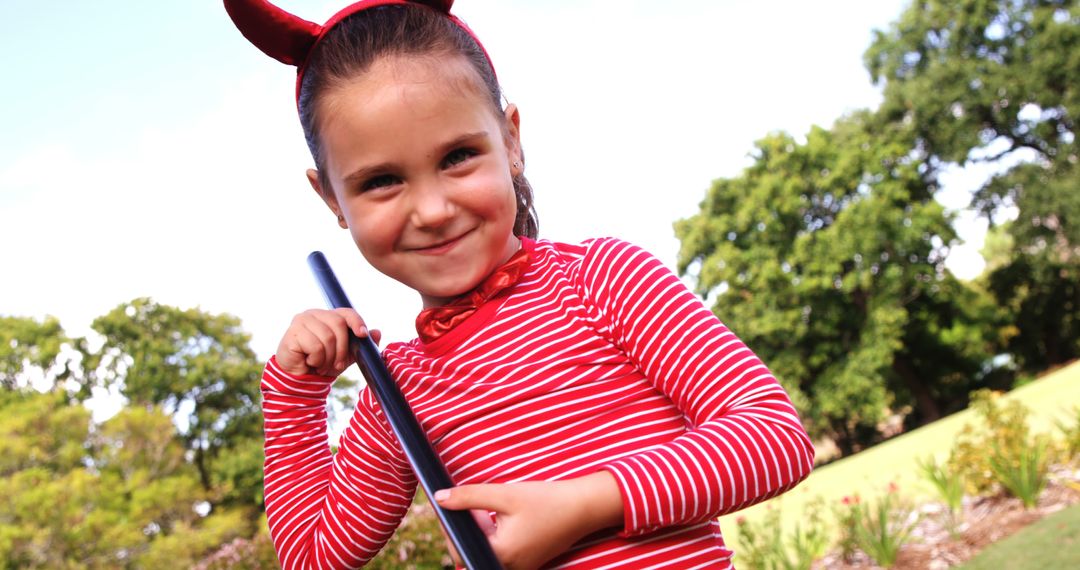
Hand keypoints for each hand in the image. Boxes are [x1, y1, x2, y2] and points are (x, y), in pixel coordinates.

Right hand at [274, 308, 379, 376]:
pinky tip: (310, 362)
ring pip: (327, 337)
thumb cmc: (322, 362)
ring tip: (322, 365)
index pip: (346, 312)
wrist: (300, 378)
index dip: (357, 322)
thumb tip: (377, 332)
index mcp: (328, 316)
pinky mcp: (292, 333)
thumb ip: (360, 344)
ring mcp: (302, 321)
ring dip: (328, 358)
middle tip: (337, 365)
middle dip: (342, 349)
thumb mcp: (346, 355)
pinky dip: (316, 360)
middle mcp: (314, 314)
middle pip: (338, 325)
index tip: (363, 335)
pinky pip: (315, 347)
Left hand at [434, 472, 622, 569]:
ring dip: (483, 532)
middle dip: (468, 529)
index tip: (454, 505)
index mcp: (500, 554)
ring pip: (486, 551)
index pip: (458, 547)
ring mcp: (519, 568)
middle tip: (479, 507)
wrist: (582, 508)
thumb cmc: (546, 501)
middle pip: (471, 550)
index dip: (451, 526)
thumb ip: (468, 497)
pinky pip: (502, 553)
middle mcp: (509, 567)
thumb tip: (440, 499)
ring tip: (496, 511)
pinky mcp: (527, 563)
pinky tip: (509, 518)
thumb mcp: (504, 494)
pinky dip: (498, 536)